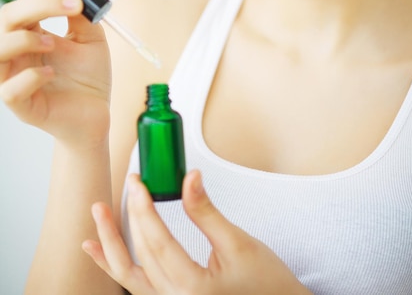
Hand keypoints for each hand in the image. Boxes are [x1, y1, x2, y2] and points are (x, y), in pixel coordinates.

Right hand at [0, 0, 110, 146]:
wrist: (97, 114)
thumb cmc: (88, 76)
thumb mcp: (91, 38)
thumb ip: (84, 11)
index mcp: (30, 32)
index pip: (28, 1)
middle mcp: (17, 52)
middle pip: (7, 18)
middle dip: (41, 5)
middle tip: (75, 5)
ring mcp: (14, 78)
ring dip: (24, 39)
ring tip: (54, 42)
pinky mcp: (22, 106)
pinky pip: (9, 90)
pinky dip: (30, 76)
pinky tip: (51, 73)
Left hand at [83, 171, 311, 294]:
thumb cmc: (265, 282)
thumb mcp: (239, 243)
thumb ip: (207, 212)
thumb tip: (189, 177)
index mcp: (193, 289)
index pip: (157, 241)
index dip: (144, 207)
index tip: (137, 181)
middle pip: (142, 253)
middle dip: (130, 215)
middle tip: (129, 182)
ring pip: (129, 274)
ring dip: (110, 243)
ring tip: (96, 215)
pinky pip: (134, 286)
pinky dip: (113, 267)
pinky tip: (95, 251)